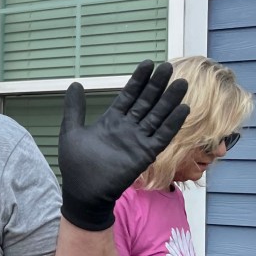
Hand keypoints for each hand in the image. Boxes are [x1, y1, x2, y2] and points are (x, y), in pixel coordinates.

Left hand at [59, 61, 188, 230]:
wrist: (83, 192)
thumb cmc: (76, 164)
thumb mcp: (71, 131)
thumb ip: (74, 108)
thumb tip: (75, 83)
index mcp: (112, 120)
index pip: (129, 95)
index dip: (138, 80)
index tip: (148, 63)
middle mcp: (128, 128)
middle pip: (146, 102)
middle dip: (156, 85)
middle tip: (168, 67)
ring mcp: (138, 140)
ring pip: (157, 116)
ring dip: (169, 101)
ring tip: (181, 84)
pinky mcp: (145, 153)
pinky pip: (162, 136)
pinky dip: (172, 124)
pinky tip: (183, 109)